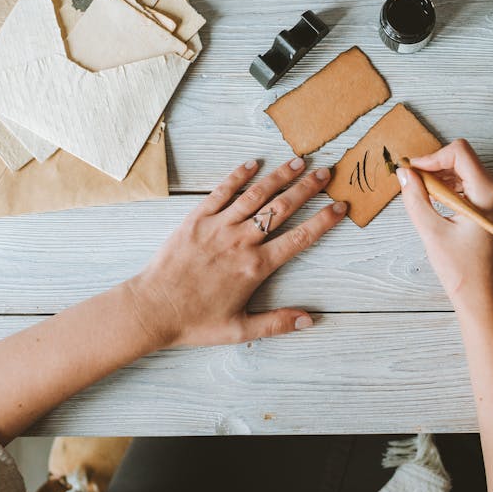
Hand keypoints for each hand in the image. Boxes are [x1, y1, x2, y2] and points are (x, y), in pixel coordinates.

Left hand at [127, 157, 346, 347]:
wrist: (152, 309)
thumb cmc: (195, 322)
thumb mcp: (239, 329)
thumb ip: (277, 323)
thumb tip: (311, 319)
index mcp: (256, 267)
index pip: (299, 238)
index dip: (323, 221)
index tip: (340, 207)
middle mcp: (241, 242)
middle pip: (282, 208)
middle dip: (307, 188)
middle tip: (326, 173)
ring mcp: (218, 226)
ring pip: (256, 195)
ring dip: (279, 176)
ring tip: (298, 162)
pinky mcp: (196, 219)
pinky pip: (221, 192)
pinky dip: (238, 176)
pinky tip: (253, 163)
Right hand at [396, 139, 492, 313]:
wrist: (486, 299)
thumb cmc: (463, 271)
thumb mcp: (432, 232)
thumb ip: (415, 198)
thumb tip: (404, 174)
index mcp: (489, 192)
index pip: (459, 152)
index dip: (432, 158)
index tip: (412, 171)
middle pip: (463, 160)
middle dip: (435, 169)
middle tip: (414, 186)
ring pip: (466, 172)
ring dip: (442, 180)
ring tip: (425, 199)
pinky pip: (472, 185)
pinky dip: (452, 189)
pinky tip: (439, 206)